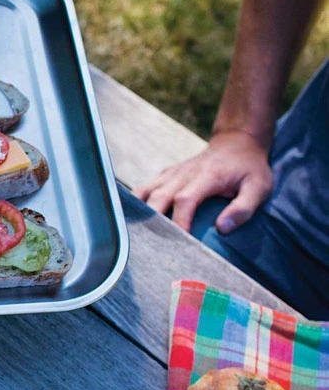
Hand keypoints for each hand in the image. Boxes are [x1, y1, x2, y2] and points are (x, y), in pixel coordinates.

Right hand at [136, 130, 272, 231]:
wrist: (236, 143)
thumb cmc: (249, 169)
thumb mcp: (259, 187)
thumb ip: (243, 208)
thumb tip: (222, 228)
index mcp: (206, 177)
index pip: (185, 200)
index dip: (178, 222)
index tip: (178, 243)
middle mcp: (183, 174)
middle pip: (157, 197)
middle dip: (151, 222)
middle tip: (151, 246)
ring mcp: (170, 174)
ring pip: (144, 193)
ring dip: (138, 214)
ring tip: (134, 237)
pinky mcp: (164, 176)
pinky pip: (142, 190)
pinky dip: (134, 205)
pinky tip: (130, 223)